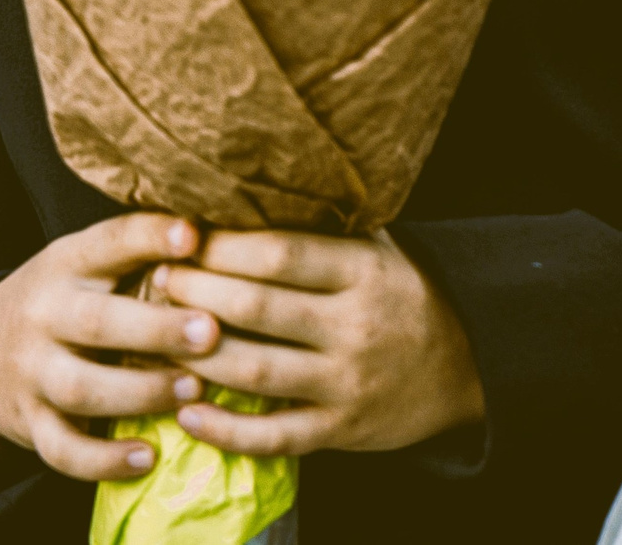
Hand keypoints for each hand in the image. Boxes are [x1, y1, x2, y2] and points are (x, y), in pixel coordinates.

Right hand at [0, 213, 223, 480]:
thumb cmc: (63, 300)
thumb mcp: (85, 264)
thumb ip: (138, 250)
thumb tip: (220, 230)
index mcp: (66, 263)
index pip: (107, 243)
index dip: (149, 237)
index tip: (193, 236)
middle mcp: (45, 314)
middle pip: (97, 321)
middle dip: (155, 328)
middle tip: (210, 332)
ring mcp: (33, 372)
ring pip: (82, 388)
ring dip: (142, 392)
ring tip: (195, 390)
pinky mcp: (31, 423)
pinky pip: (63, 450)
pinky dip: (104, 459)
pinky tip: (148, 457)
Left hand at [155, 229, 484, 456]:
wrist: (467, 364)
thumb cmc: (402, 294)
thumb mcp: (379, 247)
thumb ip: (324, 225)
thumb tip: (247, 186)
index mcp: (363, 271)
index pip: (279, 253)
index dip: (220, 247)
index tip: (179, 239)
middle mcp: (355, 325)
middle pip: (257, 307)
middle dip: (195, 292)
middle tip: (155, 280)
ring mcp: (348, 382)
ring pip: (257, 371)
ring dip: (197, 356)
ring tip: (154, 338)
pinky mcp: (342, 429)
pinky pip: (275, 435)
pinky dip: (227, 430)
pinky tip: (187, 412)